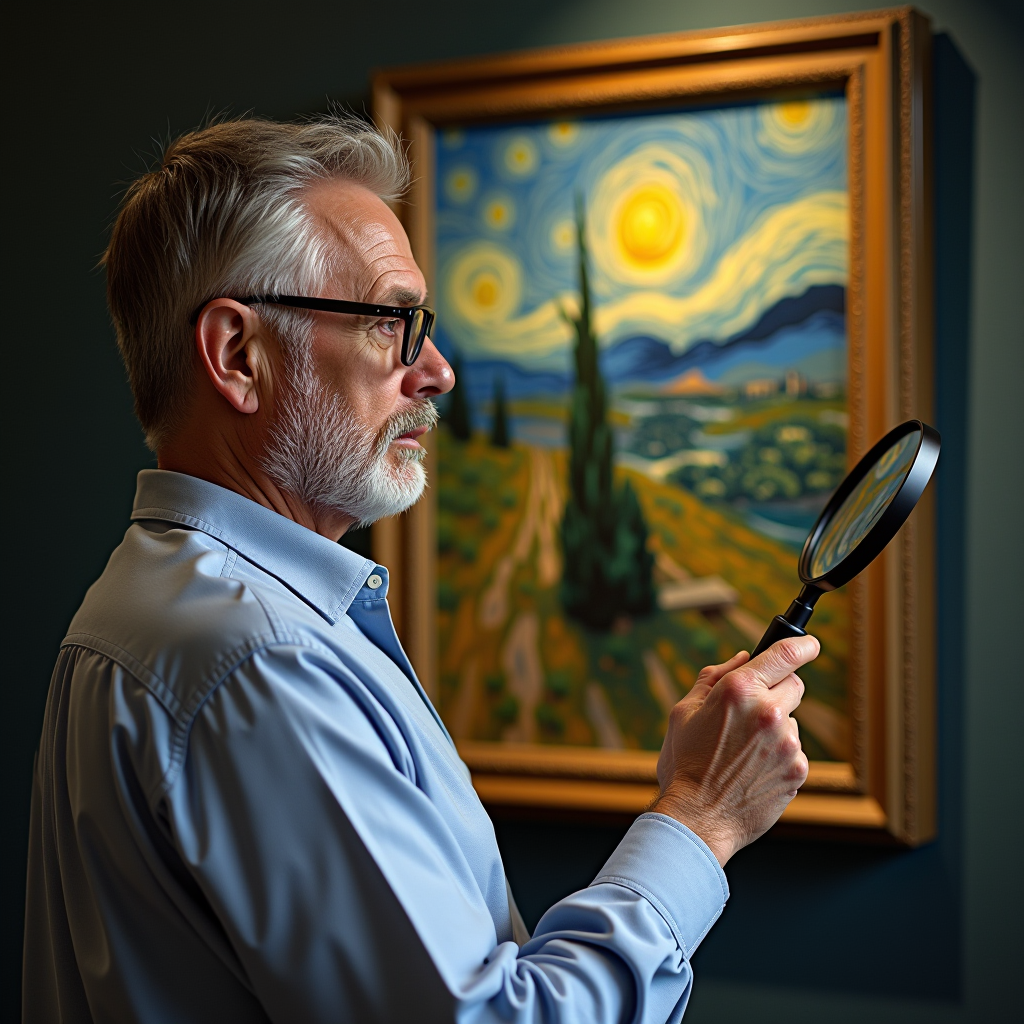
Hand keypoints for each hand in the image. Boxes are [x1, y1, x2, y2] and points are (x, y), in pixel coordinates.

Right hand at [650, 636, 817, 866]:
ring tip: (744, 752)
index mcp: (738, 690)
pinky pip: (795, 751)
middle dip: (778, 691)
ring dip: (776, 728)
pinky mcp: (798, 769)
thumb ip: (715, 677)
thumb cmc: (685, 763)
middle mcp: (768, 712)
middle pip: (795, 685)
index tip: (810, 644)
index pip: (785, 653)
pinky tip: (754, 769)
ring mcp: (787, 742)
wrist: (697, 818)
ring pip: (792, 721)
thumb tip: (743, 658)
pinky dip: (780, 756)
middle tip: (753, 711)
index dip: (803, 644)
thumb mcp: (685, 711)